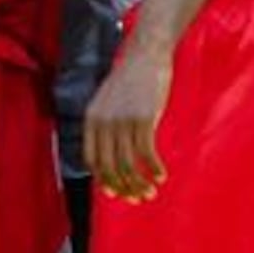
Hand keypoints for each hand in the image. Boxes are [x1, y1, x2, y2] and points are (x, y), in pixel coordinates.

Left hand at [84, 39, 173, 200]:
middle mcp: (103, 123)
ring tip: (152, 192)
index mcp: (91, 120)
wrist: (146, 54)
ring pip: (128, 164)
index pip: (92, 160)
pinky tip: (162, 175)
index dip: (105, 180)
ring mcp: (122, 121)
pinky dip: (154, 168)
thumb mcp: (108, 102)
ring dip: (141, 183)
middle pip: (109, 167)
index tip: (119, 192)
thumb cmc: (131, 79)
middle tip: (139, 199)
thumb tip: (114, 156)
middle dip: (125, 188)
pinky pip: (146, 153)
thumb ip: (106, 126)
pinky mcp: (143, 118)